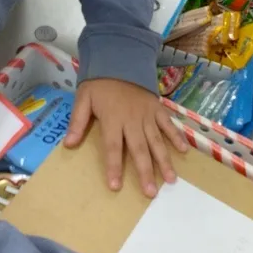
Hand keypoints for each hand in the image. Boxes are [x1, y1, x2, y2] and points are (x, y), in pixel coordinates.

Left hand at [64, 79, 187, 196]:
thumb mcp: (83, 99)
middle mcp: (132, 120)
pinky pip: (168, 124)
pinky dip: (177, 136)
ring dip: (164, 160)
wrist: (119, 60)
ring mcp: (147, 115)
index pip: (113, 147)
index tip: (116, 186)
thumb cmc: (99, 84)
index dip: (113, 167)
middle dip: (145, 171)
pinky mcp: (157, 109)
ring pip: (157, 141)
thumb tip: (68, 144)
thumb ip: (77, 122)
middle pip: (139, 149)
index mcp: (113, 120)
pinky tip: (184, 151)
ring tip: (171, 180)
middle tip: (150, 192)